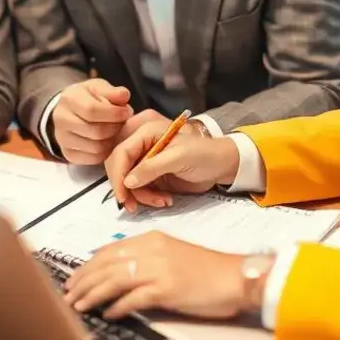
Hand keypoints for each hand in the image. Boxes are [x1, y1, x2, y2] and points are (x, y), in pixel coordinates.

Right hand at [51, 79, 133, 163]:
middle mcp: (61, 119)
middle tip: (123, 122)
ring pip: (96, 147)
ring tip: (115, 130)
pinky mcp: (68, 153)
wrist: (70, 110)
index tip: (127, 112)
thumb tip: (124, 96)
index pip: (92, 110)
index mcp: (69, 98)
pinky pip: (93, 158)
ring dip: (112, 140)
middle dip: (115, 127)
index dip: (114, 113)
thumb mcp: (100, 87)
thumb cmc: (88, 97)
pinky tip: (108, 140)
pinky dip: (105, 151)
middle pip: (96, 131)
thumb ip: (112, 91)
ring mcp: (62, 138)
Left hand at [64, 232, 258, 319]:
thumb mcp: (173, 257)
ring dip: (92, 294)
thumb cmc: (208, 271)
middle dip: (83, 280)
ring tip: (77, 306)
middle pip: (106, 264)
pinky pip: (134, 298)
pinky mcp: (167, 288)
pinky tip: (107, 315)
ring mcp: (159, 269)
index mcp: (152, 240)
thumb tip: (120, 275)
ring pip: (114, 280)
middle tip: (66, 295)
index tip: (74, 278)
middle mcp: (152, 250)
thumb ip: (148, 260)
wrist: (237, 277)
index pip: (110, 251)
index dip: (88, 266)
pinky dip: (117, 307)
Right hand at [104, 122, 238, 212]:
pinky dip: (149, 198)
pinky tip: (166, 199)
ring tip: (163, 200)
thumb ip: (152, 167)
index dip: (118, 175)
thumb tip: (127, 181)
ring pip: (128, 182)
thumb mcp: (179, 158)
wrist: (221, 165)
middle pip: (119, 168)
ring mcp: (146, 162)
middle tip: (134, 206)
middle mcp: (142, 146)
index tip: (122, 195)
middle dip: (126, 188)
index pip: (121, 153)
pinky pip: (140, 190)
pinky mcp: (152, 176)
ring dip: (142, 196)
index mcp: (146, 133)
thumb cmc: (204, 154)